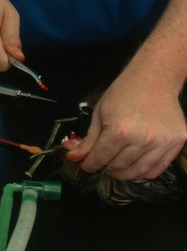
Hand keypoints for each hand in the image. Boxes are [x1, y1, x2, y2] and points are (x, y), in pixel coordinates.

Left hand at [66, 66, 186, 180]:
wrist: (154, 78)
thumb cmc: (123, 92)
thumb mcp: (100, 113)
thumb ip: (89, 139)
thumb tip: (74, 157)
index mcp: (120, 130)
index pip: (100, 158)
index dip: (90, 164)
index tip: (86, 165)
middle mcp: (142, 139)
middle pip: (118, 166)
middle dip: (105, 167)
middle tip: (102, 163)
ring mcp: (162, 142)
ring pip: (137, 172)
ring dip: (122, 173)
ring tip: (116, 167)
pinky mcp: (176, 142)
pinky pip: (157, 169)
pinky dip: (143, 173)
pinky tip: (134, 166)